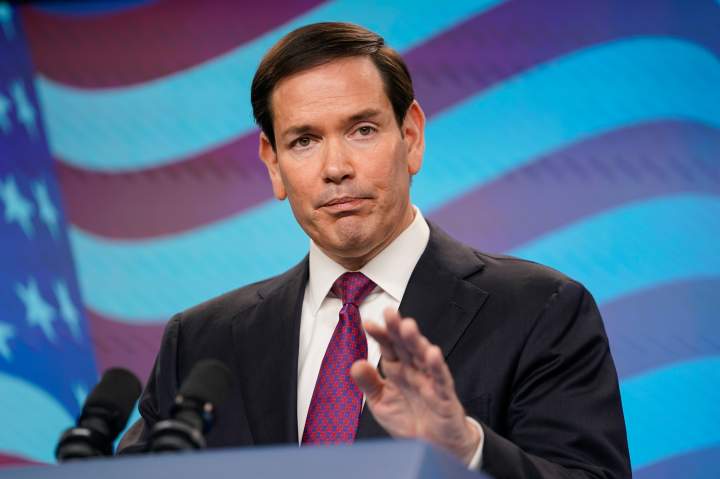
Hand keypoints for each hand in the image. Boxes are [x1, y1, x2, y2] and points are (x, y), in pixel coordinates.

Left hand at [351, 308, 481, 464]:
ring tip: (408, 327)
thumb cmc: (410, 421)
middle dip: (398, 329)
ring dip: (416, 341)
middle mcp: (414, 371)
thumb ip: (369, 384)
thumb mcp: (382, 404)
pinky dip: (437, 366)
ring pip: (423, 356)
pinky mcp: (445, 396)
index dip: (380, 335)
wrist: (435, 447)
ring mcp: (430, 381)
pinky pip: (441, 379)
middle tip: (390, 313)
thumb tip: (356, 364)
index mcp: (398, 370)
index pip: (388, 347)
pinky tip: (432, 353)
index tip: (368, 323)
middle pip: (406, 346)